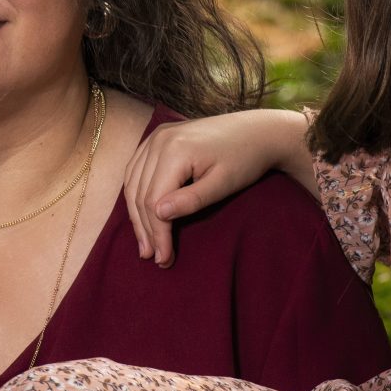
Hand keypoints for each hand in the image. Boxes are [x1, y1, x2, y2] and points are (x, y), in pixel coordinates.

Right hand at [121, 108, 313, 266]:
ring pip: (133, 182)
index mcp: (174, 150)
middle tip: (154, 257)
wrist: (257, 131)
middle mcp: (158, 139)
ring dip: (137, 214)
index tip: (164, 259)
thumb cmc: (245, 159)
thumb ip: (191, 200)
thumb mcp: (223, 184)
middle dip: (146, 229)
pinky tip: (141, 213)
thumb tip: (158, 214)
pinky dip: (137, 193)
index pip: (154, 201)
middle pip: (140, 193)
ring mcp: (156, 135)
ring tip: (145, 243)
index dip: (158, 233)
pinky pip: (136, 169)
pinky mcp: (158, 136)